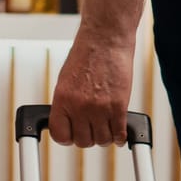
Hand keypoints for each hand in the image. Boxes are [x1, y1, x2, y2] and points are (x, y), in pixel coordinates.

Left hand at [48, 32, 134, 147]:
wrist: (105, 39)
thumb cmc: (87, 54)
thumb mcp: (66, 80)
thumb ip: (67, 103)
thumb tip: (70, 121)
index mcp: (62, 99)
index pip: (60, 135)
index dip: (67, 138)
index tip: (72, 135)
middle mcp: (79, 106)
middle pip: (83, 141)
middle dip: (88, 137)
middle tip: (93, 128)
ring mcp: (99, 107)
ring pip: (102, 140)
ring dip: (105, 136)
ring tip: (106, 126)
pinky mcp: (118, 106)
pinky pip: (119, 134)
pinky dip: (120, 136)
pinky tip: (119, 131)